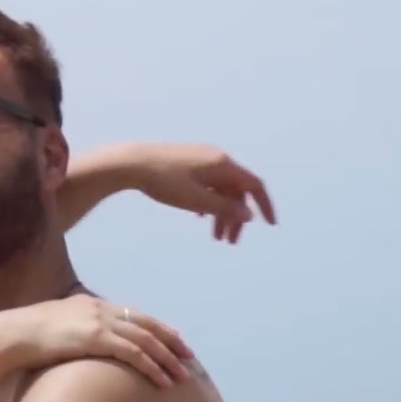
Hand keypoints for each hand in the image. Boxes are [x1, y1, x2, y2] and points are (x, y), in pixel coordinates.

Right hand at [4, 294, 192, 386]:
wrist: (14, 334)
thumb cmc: (28, 335)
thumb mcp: (55, 325)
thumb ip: (73, 329)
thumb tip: (80, 344)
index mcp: (91, 304)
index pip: (133, 314)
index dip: (156, 327)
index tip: (173, 340)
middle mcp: (100, 309)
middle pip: (146, 324)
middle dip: (170, 341)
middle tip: (188, 357)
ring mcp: (99, 322)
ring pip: (145, 339)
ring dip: (166, 358)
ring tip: (181, 376)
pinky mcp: (96, 337)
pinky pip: (133, 353)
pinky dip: (152, 367)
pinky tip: (162, 381)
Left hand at [128, 143, 276, 244]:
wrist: (130, 163)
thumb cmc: (163, 181)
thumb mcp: (196, 200)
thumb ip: (224, 208)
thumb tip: (248, 214)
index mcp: (222, 164)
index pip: (254, 185)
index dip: (264, 205)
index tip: (270, 225)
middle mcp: (215, 159)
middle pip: (236, 190)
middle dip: (236, 217)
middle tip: (230, 242)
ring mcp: (200, 159)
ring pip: (220, 189)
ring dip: (221, 213)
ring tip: (215, 237)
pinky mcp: (186, 163)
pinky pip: (206, 185)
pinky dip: (208, 203)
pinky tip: (199, 217)